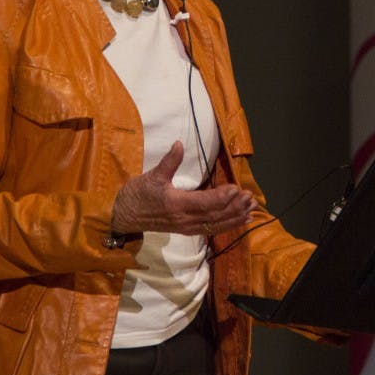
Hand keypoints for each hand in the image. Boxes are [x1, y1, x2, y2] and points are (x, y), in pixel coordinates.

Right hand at [111, 141, 257, 235]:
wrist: (123, 216)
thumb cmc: (136, 195)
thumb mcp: (151, 176)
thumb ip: (169, 162)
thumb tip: (179, 144)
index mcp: (176, 204)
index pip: (204, 203)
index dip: (221, 197)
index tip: (236, 188)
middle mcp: (184, 219)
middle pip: (215, 216)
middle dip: (234, 207)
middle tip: (250, 197)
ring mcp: (186, 227)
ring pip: (216, 224)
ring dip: (235, 217)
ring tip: (252, 209)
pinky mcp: (187, 230)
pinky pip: (211, 229)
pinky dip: (228, 225)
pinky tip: (241, 220)